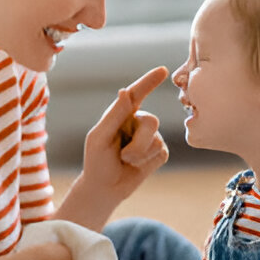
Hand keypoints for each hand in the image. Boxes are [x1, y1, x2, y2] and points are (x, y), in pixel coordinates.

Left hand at [82, 66, 170, 199]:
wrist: (104, 189)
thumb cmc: (97, 161)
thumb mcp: (100, 137)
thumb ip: (115, 114)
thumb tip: (126, 91)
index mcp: (121, 114)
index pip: (137, 94)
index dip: (149, 81)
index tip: (162, 71)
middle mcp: (137, 122)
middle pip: (151, 121)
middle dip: (138, 142)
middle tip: (123, 156)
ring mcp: (150, 137)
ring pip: (156, 139)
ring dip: (139, 154)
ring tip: (126, 161)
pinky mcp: (159, 153)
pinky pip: (161, 152)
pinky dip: (147, 162)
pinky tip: (136, 166)